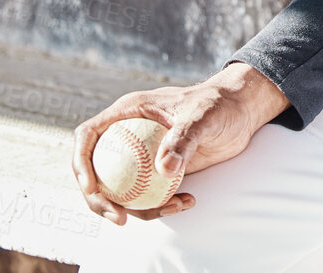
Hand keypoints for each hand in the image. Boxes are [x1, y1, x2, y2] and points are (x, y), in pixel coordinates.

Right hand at [72, 62, 290, 224]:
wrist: (240, 112)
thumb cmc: (220, 104)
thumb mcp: (203, 116)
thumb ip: (183, 138)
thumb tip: (163, 170)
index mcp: (128, 113)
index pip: (89, 135)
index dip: (81, 162)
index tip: (92, 187)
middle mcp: (128, 134)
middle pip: (97, 170)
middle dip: (100, 199)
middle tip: (119, 218)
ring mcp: (141, 155)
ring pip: (121, 189)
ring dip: (137, 208)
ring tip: (172, 208)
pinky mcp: (158, 171)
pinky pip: (148, 194)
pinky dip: (161, 205)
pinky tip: (186, 203)